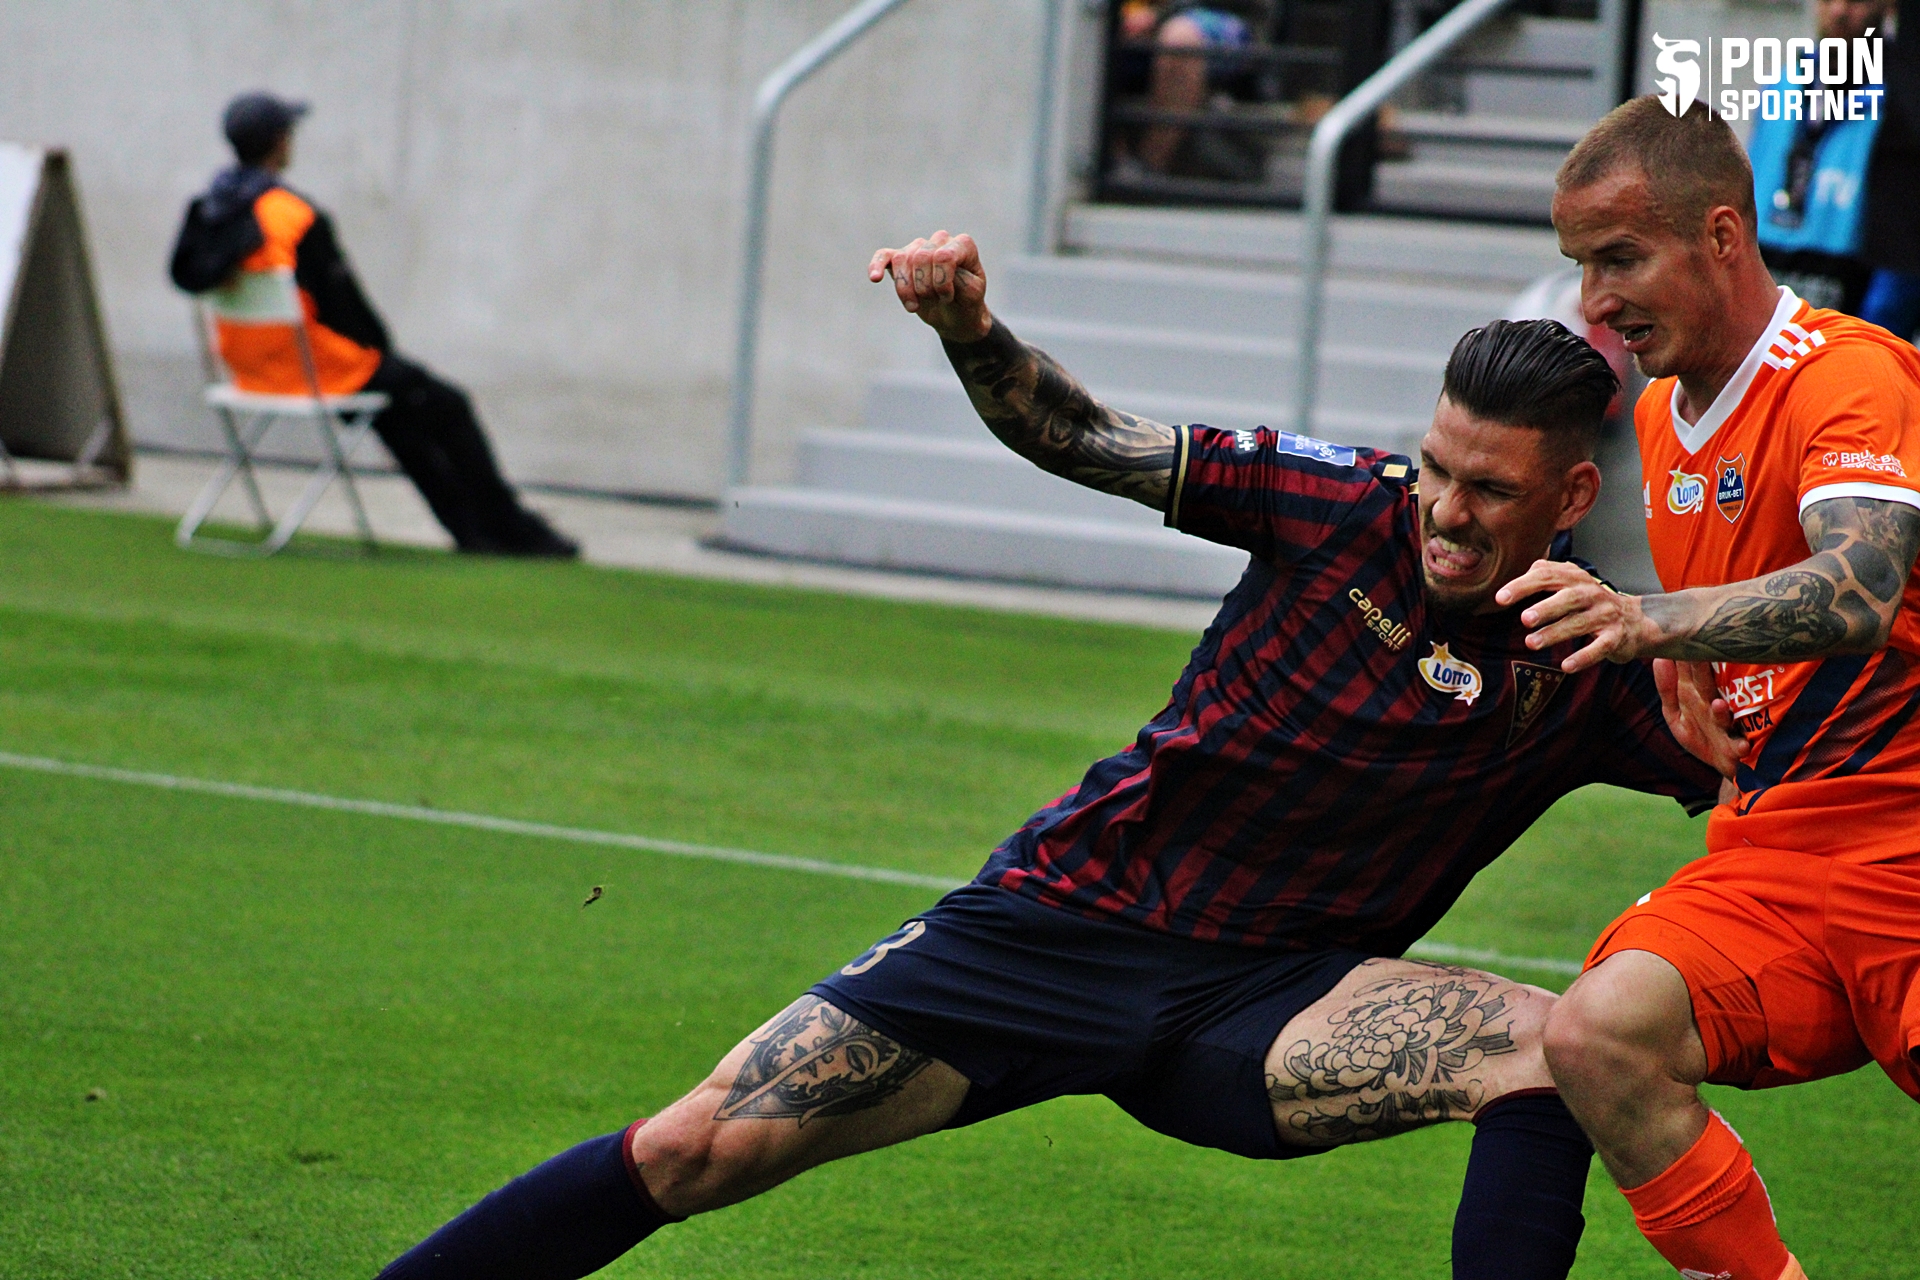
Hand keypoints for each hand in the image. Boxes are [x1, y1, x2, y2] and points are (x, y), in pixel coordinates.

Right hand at [868, 230, 991, 343]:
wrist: (956, 316)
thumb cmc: (967, 303)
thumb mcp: (973, 295)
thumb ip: (960, 276)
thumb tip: (940, 260)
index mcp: (962, 245)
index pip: (943, 256)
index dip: (942, 281)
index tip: (947, 297)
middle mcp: (940, 240)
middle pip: (921, 257)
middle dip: (925, 287)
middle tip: (934, 301)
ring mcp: (919, 248)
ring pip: (901, 260)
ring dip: (906, 289)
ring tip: (914, 307)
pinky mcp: (900, 260)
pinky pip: (884, 256)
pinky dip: (876, 265)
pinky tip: (875, 278)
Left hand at [1497, 559, 1658, 673]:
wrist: (1635, 621)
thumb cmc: (1590, 603)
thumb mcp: (1570, 583)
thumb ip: (1544, 576)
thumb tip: (1510, 581)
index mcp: (1575, 578)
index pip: (1547, 576)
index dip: (1523, 585)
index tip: (1500, 598)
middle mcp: (1591, 593)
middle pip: (1568, 597)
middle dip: (1546, 607)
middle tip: (1524, 619)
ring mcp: (1605, 615)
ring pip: (1580, 623)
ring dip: (1555, 633)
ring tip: (1531, 643)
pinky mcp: (1616, 637)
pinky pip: (1600, 647)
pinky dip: (1584, 657)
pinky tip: (1566, 666)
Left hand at [1652, 658, 1748, 781]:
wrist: (1724, 764)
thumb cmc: (1700, 732)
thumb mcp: (1676, 713)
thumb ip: (1666, 688)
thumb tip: (1659, 658)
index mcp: (1697, 695)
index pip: (1689, 672)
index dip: (1684, 657)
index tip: (1681, 635)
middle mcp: (1713, 706)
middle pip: (1707, 689)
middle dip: (1704, 673)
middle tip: (1701, 655)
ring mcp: (1726, 727)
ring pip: (1724, 717)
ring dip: (1722, 713)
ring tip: (1718, 706)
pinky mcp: (1737, 748)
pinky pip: (1740, 747)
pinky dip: (1742, 746)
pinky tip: (1743, 746)